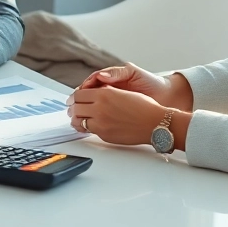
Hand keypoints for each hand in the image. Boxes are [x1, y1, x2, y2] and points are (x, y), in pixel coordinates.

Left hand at [67, 85, 184, 147]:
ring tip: (77, 119)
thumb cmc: (144, 107)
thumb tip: (94, 94)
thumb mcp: (122, 92)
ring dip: (76, 119)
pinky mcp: (104, 134)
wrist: (155, 123)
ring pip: (78, 120)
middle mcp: (100, 106)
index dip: (75, 97)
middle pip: (75, 107)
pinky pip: (88, 130)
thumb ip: (106, 92)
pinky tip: (87, 127)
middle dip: (73, 108)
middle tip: (72, 109)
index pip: (79, 94)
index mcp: (105, 93)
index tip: (74, 99)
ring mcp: (101, 122)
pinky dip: (85, 128)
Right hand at [78, 63, 192, 111]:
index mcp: (112, 79)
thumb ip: (117, 73)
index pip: (91, 82)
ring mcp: (114, 100)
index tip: (79, 92)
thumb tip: (101, 75)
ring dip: (84, 108)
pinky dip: (95, 117)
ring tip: (79, 112)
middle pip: (88, 94)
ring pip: (93, 104)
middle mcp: (111, 90)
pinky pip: (102, 114)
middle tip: (73, 104)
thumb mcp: (134, 73)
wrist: (167, 95)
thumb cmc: (151, 83)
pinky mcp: (118, 110)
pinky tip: (91, 120)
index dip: (84, 87)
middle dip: (79, 98)